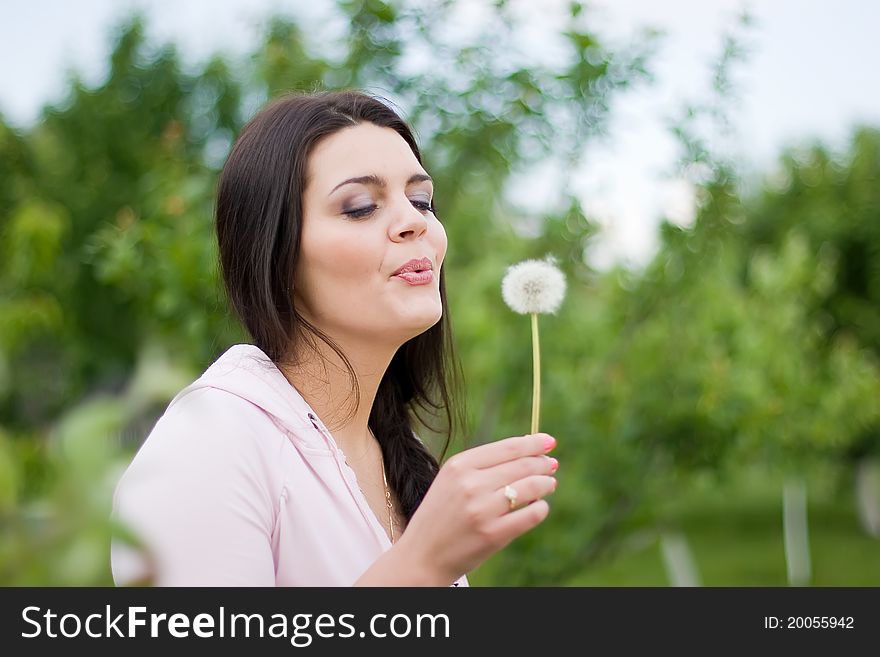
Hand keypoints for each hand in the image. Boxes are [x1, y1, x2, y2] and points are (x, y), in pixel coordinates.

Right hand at [396, 432, 558, 583]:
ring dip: (546, 483)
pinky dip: (541, 508)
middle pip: (523, 465)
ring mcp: (483, 510)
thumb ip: (483, 465)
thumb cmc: (441, 515)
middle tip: (551, 464)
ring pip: (531, 487)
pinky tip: (539, 507)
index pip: (508, 447)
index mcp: (459, 465)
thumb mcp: (451, 481)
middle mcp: (471, 484)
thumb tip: (528, 451)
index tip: (548, 441)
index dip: (533, 442)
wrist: (423, 555)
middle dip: (543, 463)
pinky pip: (532, 514)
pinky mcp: (494, 534)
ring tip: (549, 484)